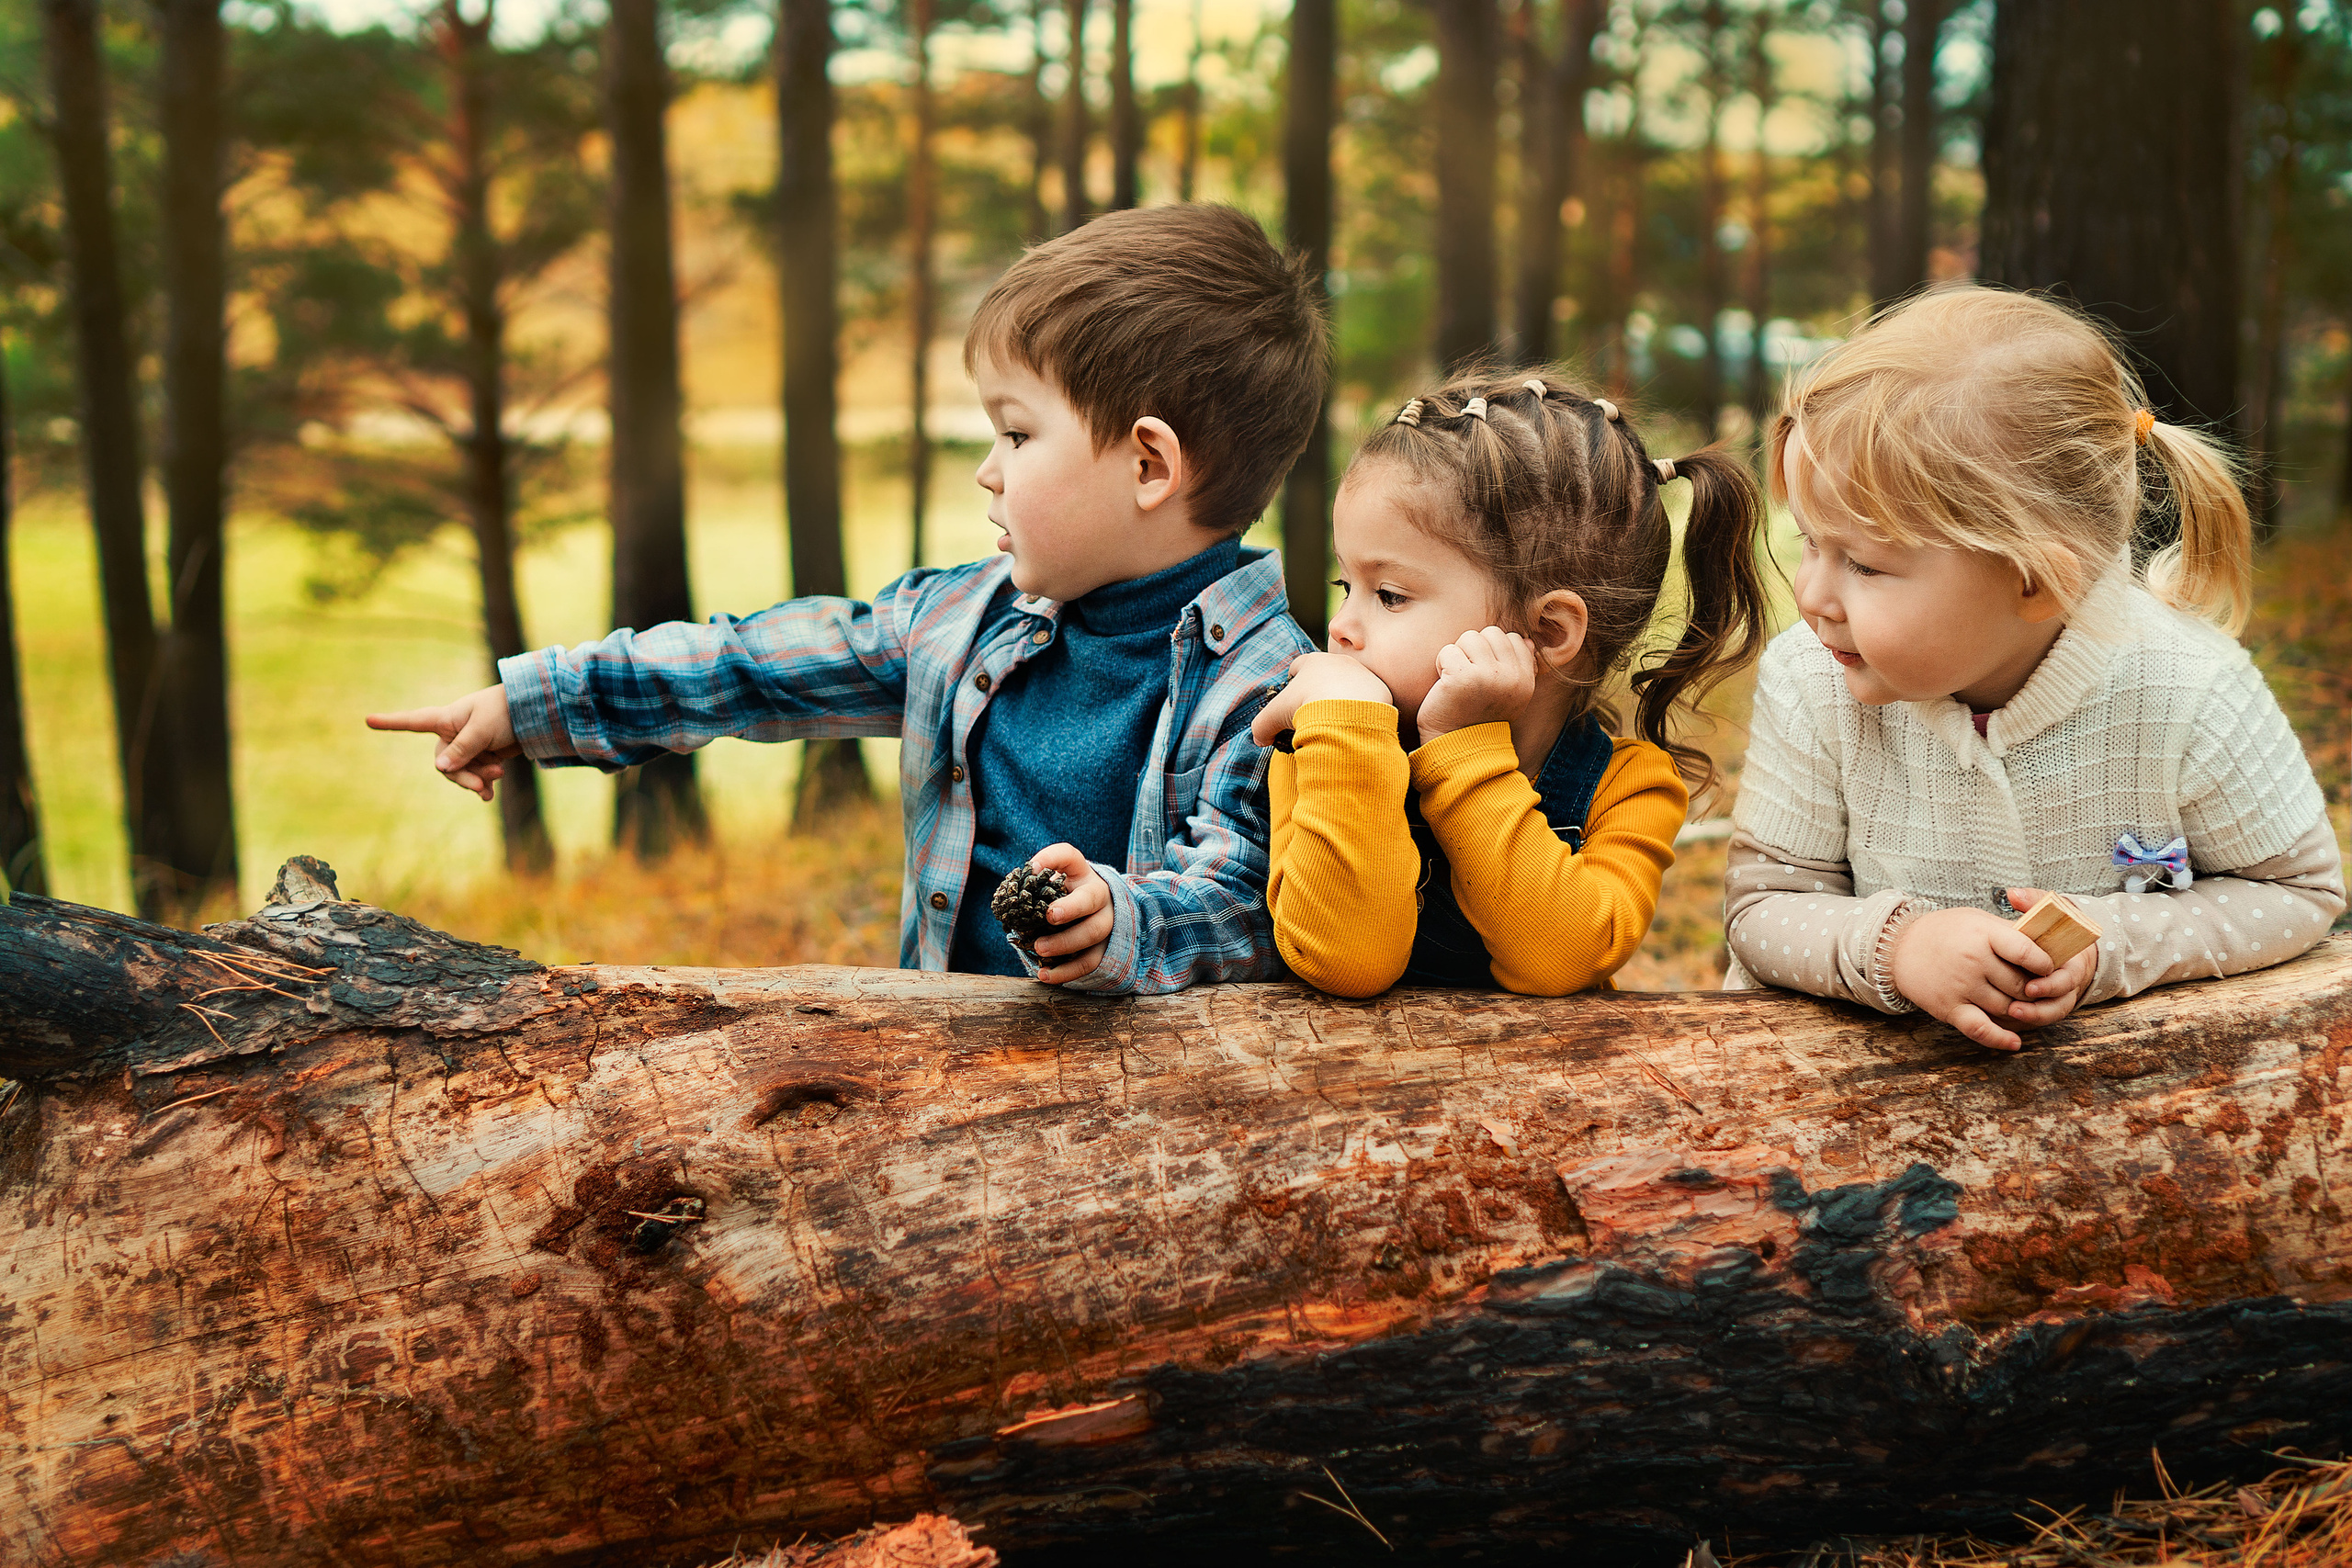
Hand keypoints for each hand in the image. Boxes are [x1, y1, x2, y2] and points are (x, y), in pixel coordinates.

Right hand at [366, 685, 519, 801]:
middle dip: (462, 776)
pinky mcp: (484, 756)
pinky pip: (476, 776)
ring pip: (463, 773)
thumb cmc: (506, 711)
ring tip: (498, 775)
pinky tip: (488, 795)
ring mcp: (469, 746)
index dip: (391, 723)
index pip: (413, 721)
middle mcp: (454, 733)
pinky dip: (483, 785)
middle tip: (481, 786)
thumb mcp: (482, 729)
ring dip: (478, 779)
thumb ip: (461, 749)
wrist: (535, 713)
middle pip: (445, 763)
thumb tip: (439, 769)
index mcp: (447, 719)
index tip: (368, 719)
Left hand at [1024, 843, 1114, 984]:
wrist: (1094, 914)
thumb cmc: (1063, 897)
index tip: (1033, 868)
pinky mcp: (1103, 948)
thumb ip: (1033, 886)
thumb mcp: (1051, 884)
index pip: (1069, 856)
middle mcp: (1098, 895)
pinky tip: (1045, 974)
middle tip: (1049, 917)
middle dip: (1070, 909)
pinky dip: (1067, 971)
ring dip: (1066, 943)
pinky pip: (1089, 962)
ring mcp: (1105, 922)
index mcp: (1080, 873)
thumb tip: (1007, 897)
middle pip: (1090, 900)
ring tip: (1040, 949)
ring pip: (1093, 933)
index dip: (1052, 858)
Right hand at [1250, 652, 1393, 745]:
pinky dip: (1362, 709)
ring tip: (1339, 719)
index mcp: (1312, 662)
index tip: (1293, 694)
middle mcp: (1339, 662)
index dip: (1293, 680)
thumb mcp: (1273, 718)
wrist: (1347, 713)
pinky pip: (1369, 699)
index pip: (1299, 665)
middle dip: (1321, 688)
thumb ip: (1262, 727)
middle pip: (1327, 673)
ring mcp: (1362, 673)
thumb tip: (1260, 739)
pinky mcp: (1379, 689)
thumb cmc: (1307, 708)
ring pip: (1350, 684)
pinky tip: (1356, 724)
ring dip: (1345, 697)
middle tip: (1316, 710)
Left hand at [1413, 627, 1536, 744]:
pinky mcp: (1462, 678)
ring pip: (1469, 637)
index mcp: (1525, 680)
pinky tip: (1444, 684)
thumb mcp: (1510, 695)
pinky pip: (1448, 650)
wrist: (1458, 748)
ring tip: (1457, 679)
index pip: (1513, 638)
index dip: (1491, 652)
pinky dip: (1441, 664)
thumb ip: (1521, 667)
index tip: (1483, 676)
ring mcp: (1488, 676)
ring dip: (1458, 655)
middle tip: (1468, 676)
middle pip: (1490, 633)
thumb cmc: (1479, 717)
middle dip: (1474, 649)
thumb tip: (1526, 640)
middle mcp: (1511, 677)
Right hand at [1888, 904, 2063, 1051]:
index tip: (2046, 968)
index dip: (2044, 964)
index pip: (2027, 952)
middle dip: (2033, 990)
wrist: (1899, 948)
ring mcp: (1961, 986)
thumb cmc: (1945, 931)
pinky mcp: (1950, 1008)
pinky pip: (1981, 1029)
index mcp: (1982, 934)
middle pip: (2020, 985)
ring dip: (2019, 1009)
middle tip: (2034, 988)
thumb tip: (2048, 948)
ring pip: (2006, 1008)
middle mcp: (1973, 960)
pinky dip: (2000, 1039)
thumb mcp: (1978, 919)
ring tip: (2021, 1004)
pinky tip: (2014, 1042)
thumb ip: (2009, 933)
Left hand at [2005, 884, 2099, 1017]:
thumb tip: (2014, 894)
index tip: (2031, 987)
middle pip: (2059, 1003)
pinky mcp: (2047, 1004)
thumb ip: (2035, 901)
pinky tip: (2003, 1020)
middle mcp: (2068, 983)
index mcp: (2072, 962)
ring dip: (2031, 1017)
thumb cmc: (2055, 926)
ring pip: (2050, 1014)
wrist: (2063, 942)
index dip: (2051, 985)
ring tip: (2008, 1015)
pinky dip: (2025, 1020)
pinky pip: (2039, 1017)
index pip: (2068, 979)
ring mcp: (2059, 996)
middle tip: (2015, 1007)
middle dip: (2038, 1008)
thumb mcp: (2051, 910)